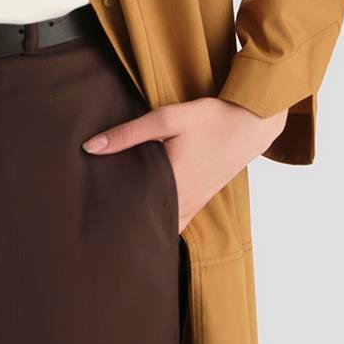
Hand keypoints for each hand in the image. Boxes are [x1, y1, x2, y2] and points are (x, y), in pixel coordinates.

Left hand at [81, 98, 289, 231]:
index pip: (136, 213)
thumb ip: (129, 134)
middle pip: (149, 223)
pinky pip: (179, 219)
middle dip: (126, 225)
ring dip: (145, 224)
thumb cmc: (211, 118)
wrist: (252, 122)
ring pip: (165, 225)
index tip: (92, 221)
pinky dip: (163, 221)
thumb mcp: (167, 118)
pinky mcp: (203, 197)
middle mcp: (184, 200)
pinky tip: (148, 215)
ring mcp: (196, 202)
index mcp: (173, 184)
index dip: (114, 219)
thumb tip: (90, 147)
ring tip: (117, 224)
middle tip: (98, 224)